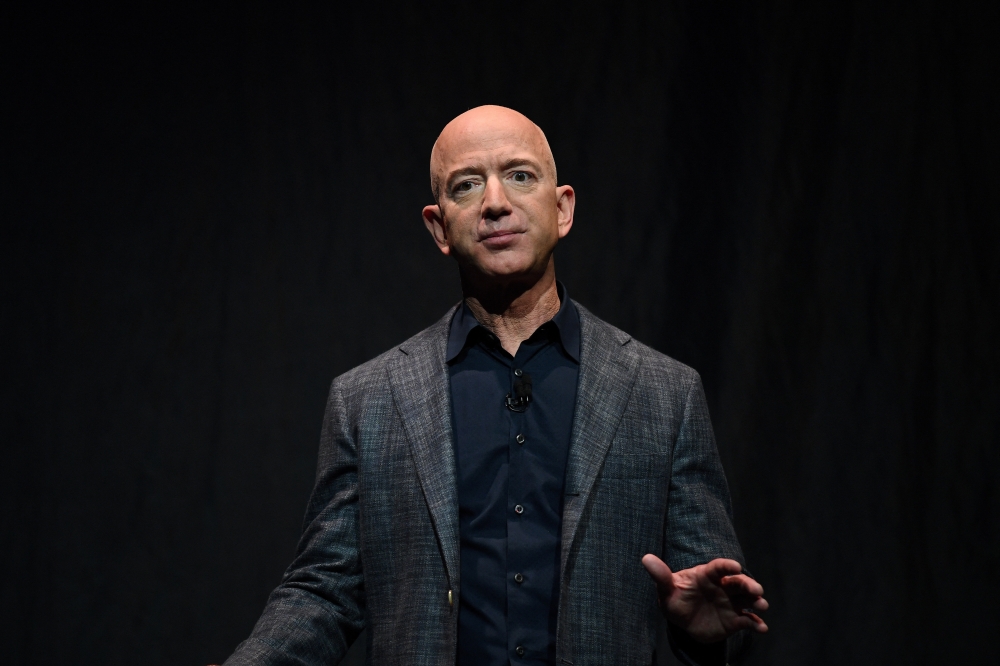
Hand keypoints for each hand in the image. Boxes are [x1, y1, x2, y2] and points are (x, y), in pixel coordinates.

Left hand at [641, 554, 768, 643]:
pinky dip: (756, 624)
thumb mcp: (666, 589)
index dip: (727, 566)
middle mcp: (722, 587)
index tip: (736, 566)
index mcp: (707, 575)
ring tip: (762, 605)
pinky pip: (747, 621)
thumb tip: (645, 558)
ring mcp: (730, 603)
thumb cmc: (675, 599)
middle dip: (749, 584)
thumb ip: (660, 576)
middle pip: (738, 582)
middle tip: (757, 590)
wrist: (683, 621)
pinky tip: (762, 628)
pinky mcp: (734, 620)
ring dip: (757, 601)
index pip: (718, 567)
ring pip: (747, 599)